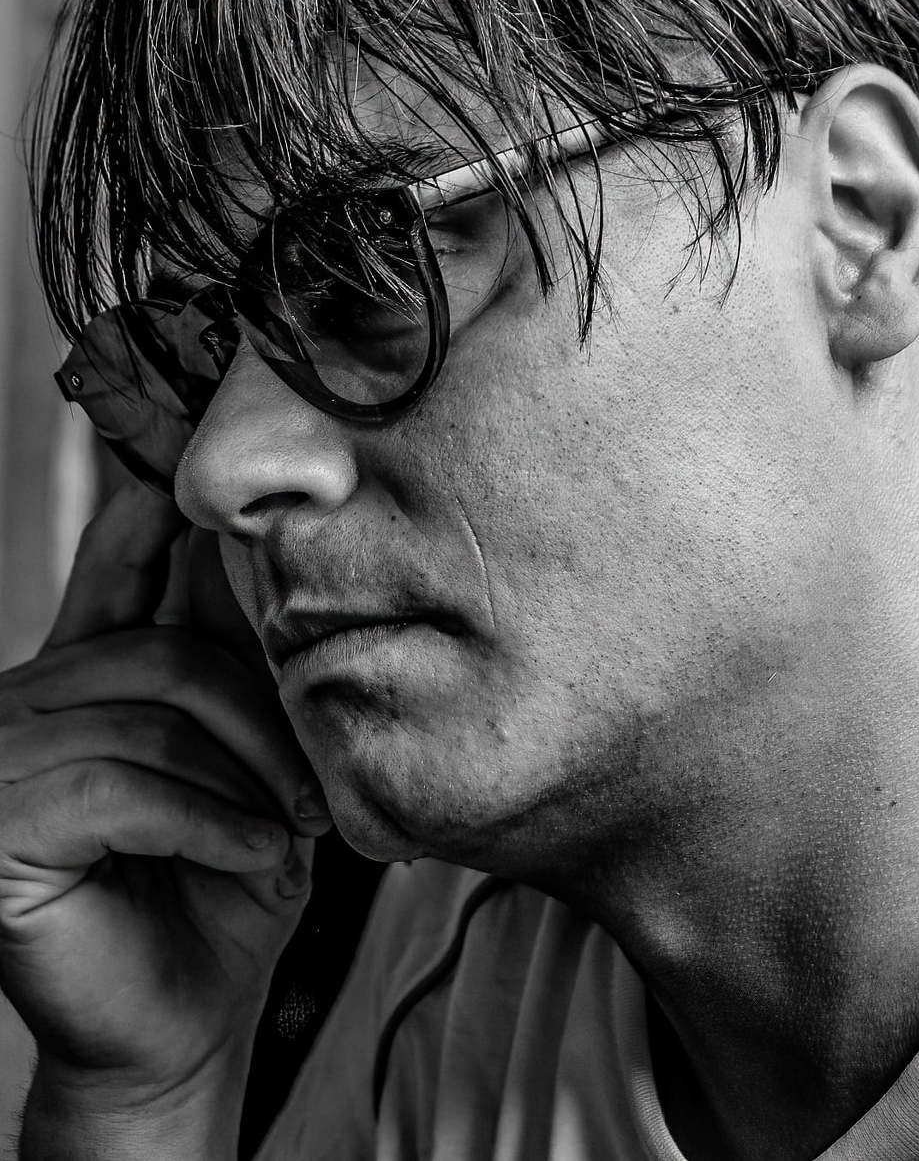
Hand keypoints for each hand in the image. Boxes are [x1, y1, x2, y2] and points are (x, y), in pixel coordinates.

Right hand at [0, 483, 331, 1113]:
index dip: (159, 511)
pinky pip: (123, 785)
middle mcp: (27, 700)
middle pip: (166, 657)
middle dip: (260, 719)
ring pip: (151, 721)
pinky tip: (250, 857)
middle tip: (314, 791)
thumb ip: (231, 664)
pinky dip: (209, 823)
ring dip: (245, 782)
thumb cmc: (220, 888)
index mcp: (84, 672)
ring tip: (287, 834)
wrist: (182, 1022)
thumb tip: (247, 546)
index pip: (118, 561)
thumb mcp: (244, 760)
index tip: (205, 471)